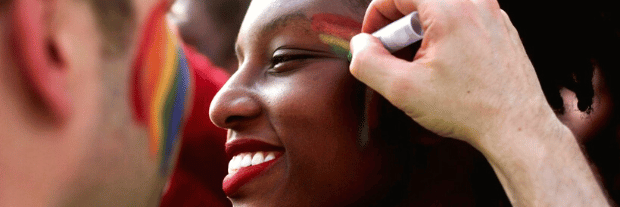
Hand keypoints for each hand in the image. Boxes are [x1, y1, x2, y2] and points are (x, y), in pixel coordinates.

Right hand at [349, 1, 610, 205]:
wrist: (517, 127)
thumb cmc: (465, 108)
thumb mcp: (402, 89)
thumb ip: (368, 62)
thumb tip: (360, 45)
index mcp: (450, 8)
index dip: (376, 14)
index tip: (371, 39)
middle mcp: (475, 2)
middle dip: (399, 23)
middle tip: (394, 55)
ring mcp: (493, 13)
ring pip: (442, 7)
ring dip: (421, 29)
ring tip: (419, 63)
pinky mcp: (502, 28)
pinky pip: (463, 18)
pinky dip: (444, 33)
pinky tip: (444, 67)